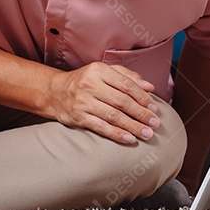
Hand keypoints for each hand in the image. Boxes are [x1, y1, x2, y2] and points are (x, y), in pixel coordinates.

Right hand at [45, 61, 159, 143]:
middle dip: (141, 114)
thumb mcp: (104, 72)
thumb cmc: (85, 81)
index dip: (143, 97)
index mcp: (100, 71)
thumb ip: (127, 76)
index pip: (127, 85)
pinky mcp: (78, 117)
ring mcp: (83, 102)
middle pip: (122, 101)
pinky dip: (116, 133)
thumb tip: (149, 86)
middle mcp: (91, 85)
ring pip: (113, 116)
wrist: (55, 92)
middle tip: (154, 123)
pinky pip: (101, 127)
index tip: (154, 108)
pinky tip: (129, 138)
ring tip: (146, 133)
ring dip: (133, 126)